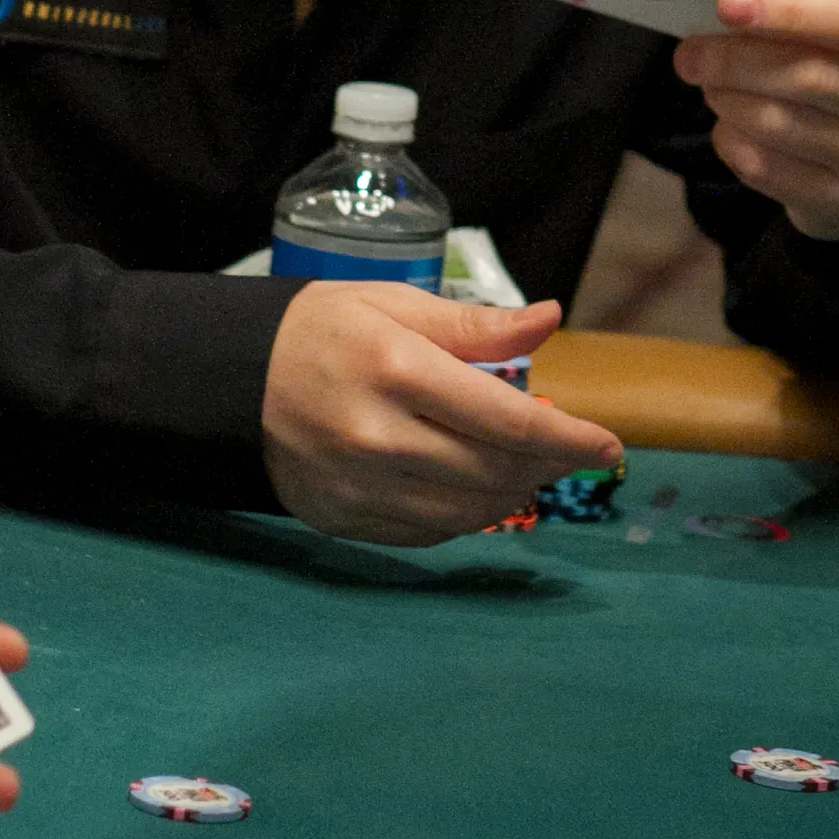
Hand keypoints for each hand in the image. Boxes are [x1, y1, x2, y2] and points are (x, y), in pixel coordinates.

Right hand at [262, 283, 622, 546]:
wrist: (230, 379)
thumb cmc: (321, 329)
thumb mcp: (393, 304)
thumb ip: (475, 325)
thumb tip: (549, 320)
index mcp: (397, 371)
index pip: (508, 421)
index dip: (570, 439)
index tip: (609, 447)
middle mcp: (379, 437)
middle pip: (495, 473)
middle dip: (546, 467)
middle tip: (565, 452)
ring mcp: (358, 487)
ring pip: (467, 514)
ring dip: (511, 497)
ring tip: (525, 471)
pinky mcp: (343, 520)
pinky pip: (427, 535)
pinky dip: (464, 518)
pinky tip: (474, 492)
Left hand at [673, 0, 838, 243]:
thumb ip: (798, 19)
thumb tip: (720, 11)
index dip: (787, 12)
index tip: (727, 4)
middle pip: (805, 74)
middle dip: (733, 59)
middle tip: (689, 51)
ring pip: (777, 122)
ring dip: (726, 98)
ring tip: (710, 84)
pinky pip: (763, 167)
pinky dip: (731, 139)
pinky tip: (729, 124)